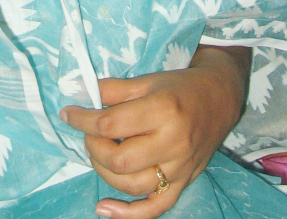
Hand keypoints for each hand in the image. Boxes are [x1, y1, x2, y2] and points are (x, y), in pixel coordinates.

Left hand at [60, 47, 249, 217]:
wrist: (219, 99)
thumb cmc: (180, 87)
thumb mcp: (146, 80)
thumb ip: (112, 89)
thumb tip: (78, 91)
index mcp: (163, 110)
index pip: (111, 124)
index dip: (82, 120)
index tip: (68, 114)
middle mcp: (173, 143)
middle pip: (120, 160)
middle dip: (93, 147)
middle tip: (89, 133)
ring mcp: (180, 168)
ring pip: (133, 185)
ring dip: (104, 172)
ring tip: (98, 153)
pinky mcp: (183, 184)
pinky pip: (155, 207)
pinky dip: (128, 213)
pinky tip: (104, 208)